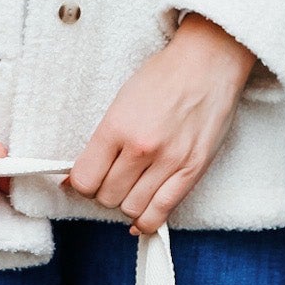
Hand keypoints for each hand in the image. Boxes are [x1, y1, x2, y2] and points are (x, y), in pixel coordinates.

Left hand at [66, 15, 256, 234]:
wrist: (208, 62)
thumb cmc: (164, 78)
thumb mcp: (122, 102)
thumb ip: (100, 143)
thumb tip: (75, 180)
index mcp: (117, 126)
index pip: (85, 180)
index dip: (82, 184)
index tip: (89, 179)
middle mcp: (141, 148)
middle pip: (107, 197)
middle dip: (105, 193)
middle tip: (114, 180)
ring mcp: (169, 161)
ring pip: (132, 209)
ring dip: (127, 204)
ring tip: (132, 189)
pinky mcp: (192, 171)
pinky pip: (161, 213)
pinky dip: (147, 221)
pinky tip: (141, 216)